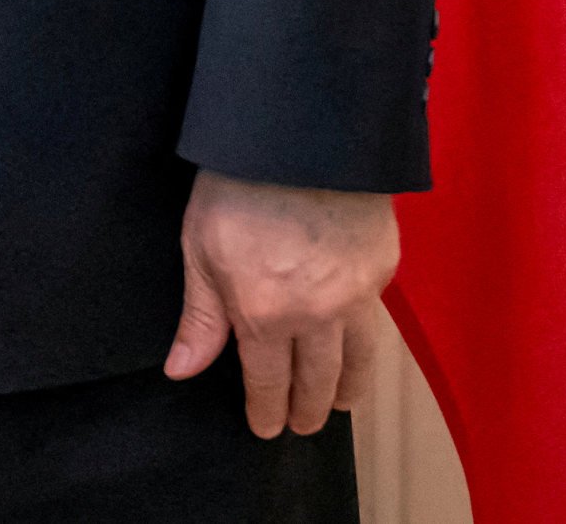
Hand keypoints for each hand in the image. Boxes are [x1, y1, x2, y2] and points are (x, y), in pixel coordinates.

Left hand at [160, 171, 399, 438]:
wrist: (304, 136)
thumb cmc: (238, 183)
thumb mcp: (200, 246)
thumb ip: (201, 316)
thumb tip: (182, 370)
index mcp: (265, 316)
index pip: (268, 383)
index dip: (267, 410)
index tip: (266, 428)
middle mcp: (316, 317)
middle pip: (317, 381)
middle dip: (308, 409)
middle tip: (304, 426)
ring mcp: (356, 295)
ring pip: (358, 361)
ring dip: (349, 389)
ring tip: (341, 403)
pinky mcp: (382, 268)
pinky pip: (376, 320)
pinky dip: (368, 343)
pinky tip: (361, 344)